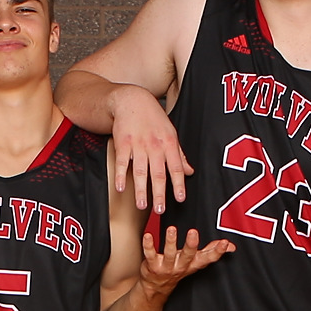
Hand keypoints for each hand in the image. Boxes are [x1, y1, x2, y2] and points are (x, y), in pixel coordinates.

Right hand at [111, 88, 191, 213]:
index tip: (180, 198)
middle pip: (158, 172)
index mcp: (169, 143)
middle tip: (160, 209)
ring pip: (140, 170)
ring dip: (141, 189)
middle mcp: (155, 145)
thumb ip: (179, 154)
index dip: (179, 184)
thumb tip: (190, 171)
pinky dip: (121, 175)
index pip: (176, 167)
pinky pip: (122, 162)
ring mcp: (138, 144)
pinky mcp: (123, 143)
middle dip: (160, 192)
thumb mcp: (171, 133)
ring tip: (141, 205)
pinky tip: (120, 188)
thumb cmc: (153, 118)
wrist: (132, 100)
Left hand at [137, 227, 232, 298]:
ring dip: (171, 242)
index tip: (224, 243)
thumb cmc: (178, 268)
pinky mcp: (153, 266)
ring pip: (169, 254)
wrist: (155, 287)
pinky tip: (148, 236)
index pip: (208, 259)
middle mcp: (181, 266)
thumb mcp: (196, 262)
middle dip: (191, 245)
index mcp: (194, 264)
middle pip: (188, 256)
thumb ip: (211, 251)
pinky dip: (148, 245)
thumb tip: (231, 246)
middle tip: (194, 232)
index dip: (217, 252)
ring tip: (171, 229)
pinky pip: (150, 255)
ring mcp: (167, 267)